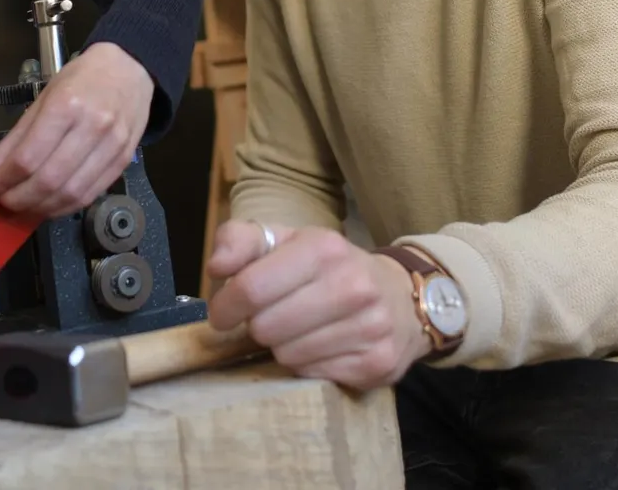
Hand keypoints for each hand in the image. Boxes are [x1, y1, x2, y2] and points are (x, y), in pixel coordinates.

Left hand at [0, 42, 153, 217]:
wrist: (128, 69)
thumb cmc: (82, 79)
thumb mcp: (43, 97)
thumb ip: (18, 137)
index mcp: (66, 105)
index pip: (28, 157)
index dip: (2, 180)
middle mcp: (92, 126)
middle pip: (48, 180)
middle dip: (18, 199)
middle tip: (2, 201)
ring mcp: (112, 146)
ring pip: (70, 194)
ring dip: (40, 208)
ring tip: (23, 206)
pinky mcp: (123, 161)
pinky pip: (90, 195)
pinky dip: (64, 207)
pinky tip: (49, 204)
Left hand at [205, 220, 430, 389]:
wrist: (402, 297)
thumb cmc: (330, 268)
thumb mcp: (287, 241)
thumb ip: (240, 241)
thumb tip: (215, 267)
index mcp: (323, 248)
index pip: (251, 288)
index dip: (226, 306)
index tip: (222, 314)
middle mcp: (352, 285)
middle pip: (266, 328)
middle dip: (259, 326)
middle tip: (272, 318)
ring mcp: (369, 327)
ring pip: (288, 356)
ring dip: (284, 347)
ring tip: (300, 330)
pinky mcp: (377, 363)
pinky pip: (313, 376)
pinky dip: (309, 365)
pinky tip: (323, 346)